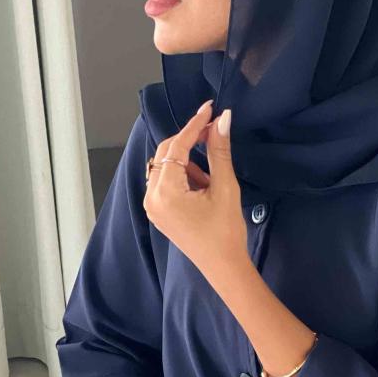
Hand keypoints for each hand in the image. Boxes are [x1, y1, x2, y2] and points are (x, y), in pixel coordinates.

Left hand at [142, 102, 249, 279]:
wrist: (224, 267)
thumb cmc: (226, 232)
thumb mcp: (225, 188)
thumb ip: (219, 151)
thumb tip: (222, 119)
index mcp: (165, 193)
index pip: (176, 147)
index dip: (194, 125)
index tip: (209, 109)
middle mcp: (151, 198)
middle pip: (166, 154)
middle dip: (189, 141)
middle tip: (214, 131)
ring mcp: (152, 206)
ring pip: (166, 167)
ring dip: (187, 161)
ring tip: (211, 174)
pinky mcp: (158, 212)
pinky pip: (165, 182)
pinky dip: (183, 175)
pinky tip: (202, 185)